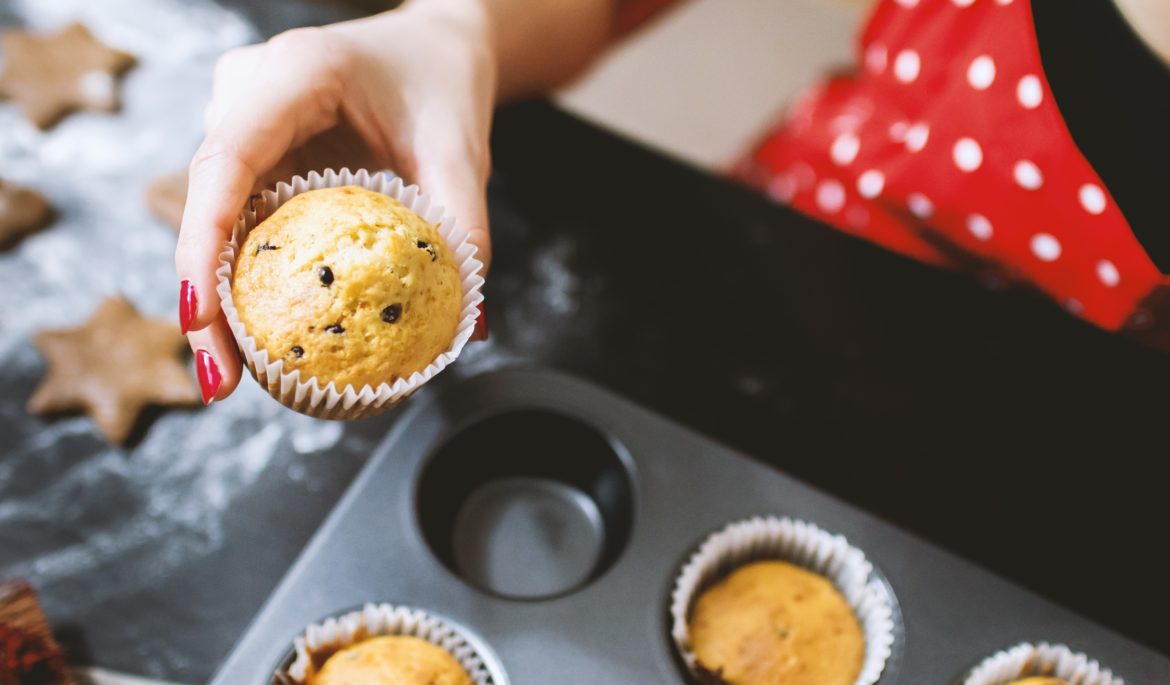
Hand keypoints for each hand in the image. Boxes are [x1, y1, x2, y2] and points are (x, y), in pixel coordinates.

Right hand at [175, 3, 496, 402]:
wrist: (433, 48)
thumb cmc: (442, 85)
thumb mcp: (461, 149)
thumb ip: (464, 226)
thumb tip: (469, 329)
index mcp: (295, 73)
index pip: (227, 159)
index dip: (204, 241)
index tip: (201, 316)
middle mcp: (248, 92)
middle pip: (206, 200)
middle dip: (203, 297)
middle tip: (218, 381)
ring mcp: (241, 121)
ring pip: (212, 216)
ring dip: (218, 296)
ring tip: (228, 376)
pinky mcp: (251, 152)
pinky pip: (237, 219)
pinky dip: (243, 277)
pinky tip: (256, 337)